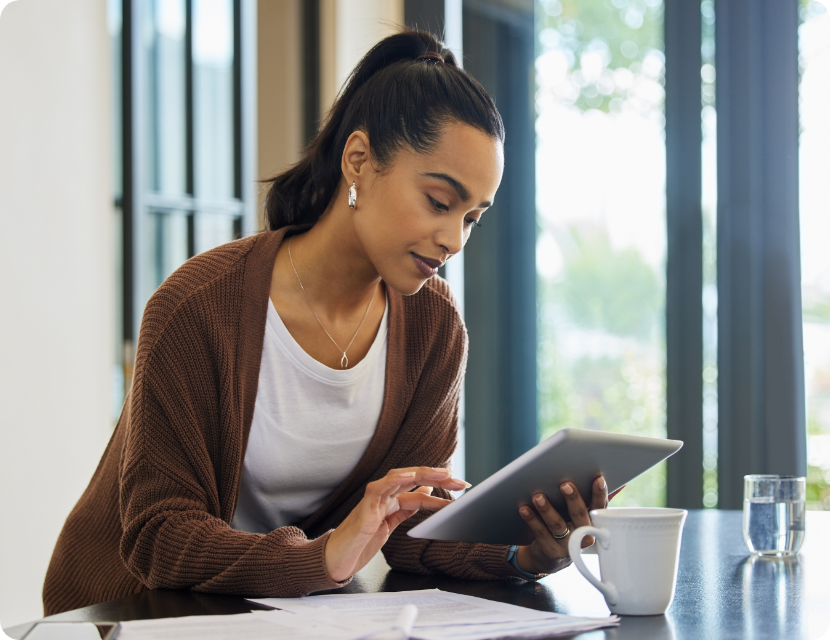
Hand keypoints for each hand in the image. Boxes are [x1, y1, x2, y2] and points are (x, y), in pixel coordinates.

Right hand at [325, 467, 467, 581]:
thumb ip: (406, 508)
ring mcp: (374, 500)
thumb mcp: (390, 525)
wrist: (337, 559)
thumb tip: (426, 493)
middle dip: (439, 478)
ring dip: (424, 474)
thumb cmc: (360, 543)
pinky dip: (396, 480)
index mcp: (391, 501)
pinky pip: (381, 488)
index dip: (442, 489)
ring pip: (401, 477)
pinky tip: (411, 476)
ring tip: (444, 474)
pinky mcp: (365, 508)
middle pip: (414, 479)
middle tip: (462, 482)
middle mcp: (384, 496)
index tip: (462, 489)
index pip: (420, 490)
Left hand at [515, 477, 624, 575]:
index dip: (600, 493)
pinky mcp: (552, 551)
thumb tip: (618, 482)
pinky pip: (541, 533)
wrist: (551, 556)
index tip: (598, 479)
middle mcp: (584, 535)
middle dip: (573, 499)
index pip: (599, 506)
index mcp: (593, 523)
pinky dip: (532, 520)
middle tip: (565, 485)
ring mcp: (568, 545)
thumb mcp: (582, 515)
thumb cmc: (569, 527)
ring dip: (547, 509)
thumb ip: (594, 498)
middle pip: (579, 515)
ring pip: (557, 525)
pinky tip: (524, 509)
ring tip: (538, 496)